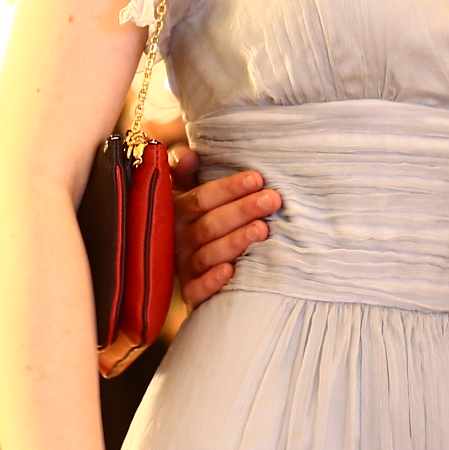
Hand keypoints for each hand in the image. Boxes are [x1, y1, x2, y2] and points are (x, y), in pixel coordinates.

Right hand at [172, 144, 278, 310]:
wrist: (184, 271)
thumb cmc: (196, 222)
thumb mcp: (187, 194)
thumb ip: (186, 173)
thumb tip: (190, 155)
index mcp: (176, 212)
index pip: (200, 198)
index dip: (228, 188)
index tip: (257, 178)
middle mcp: (178, 239)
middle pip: (209, 224)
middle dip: (242, 210)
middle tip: (272, 200)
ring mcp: (183, 267)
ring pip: (208, 254)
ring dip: (235, 241)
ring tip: (263, 230)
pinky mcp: (190, 294)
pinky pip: (197, 290)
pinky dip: (212, 281)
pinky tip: (231, 272)